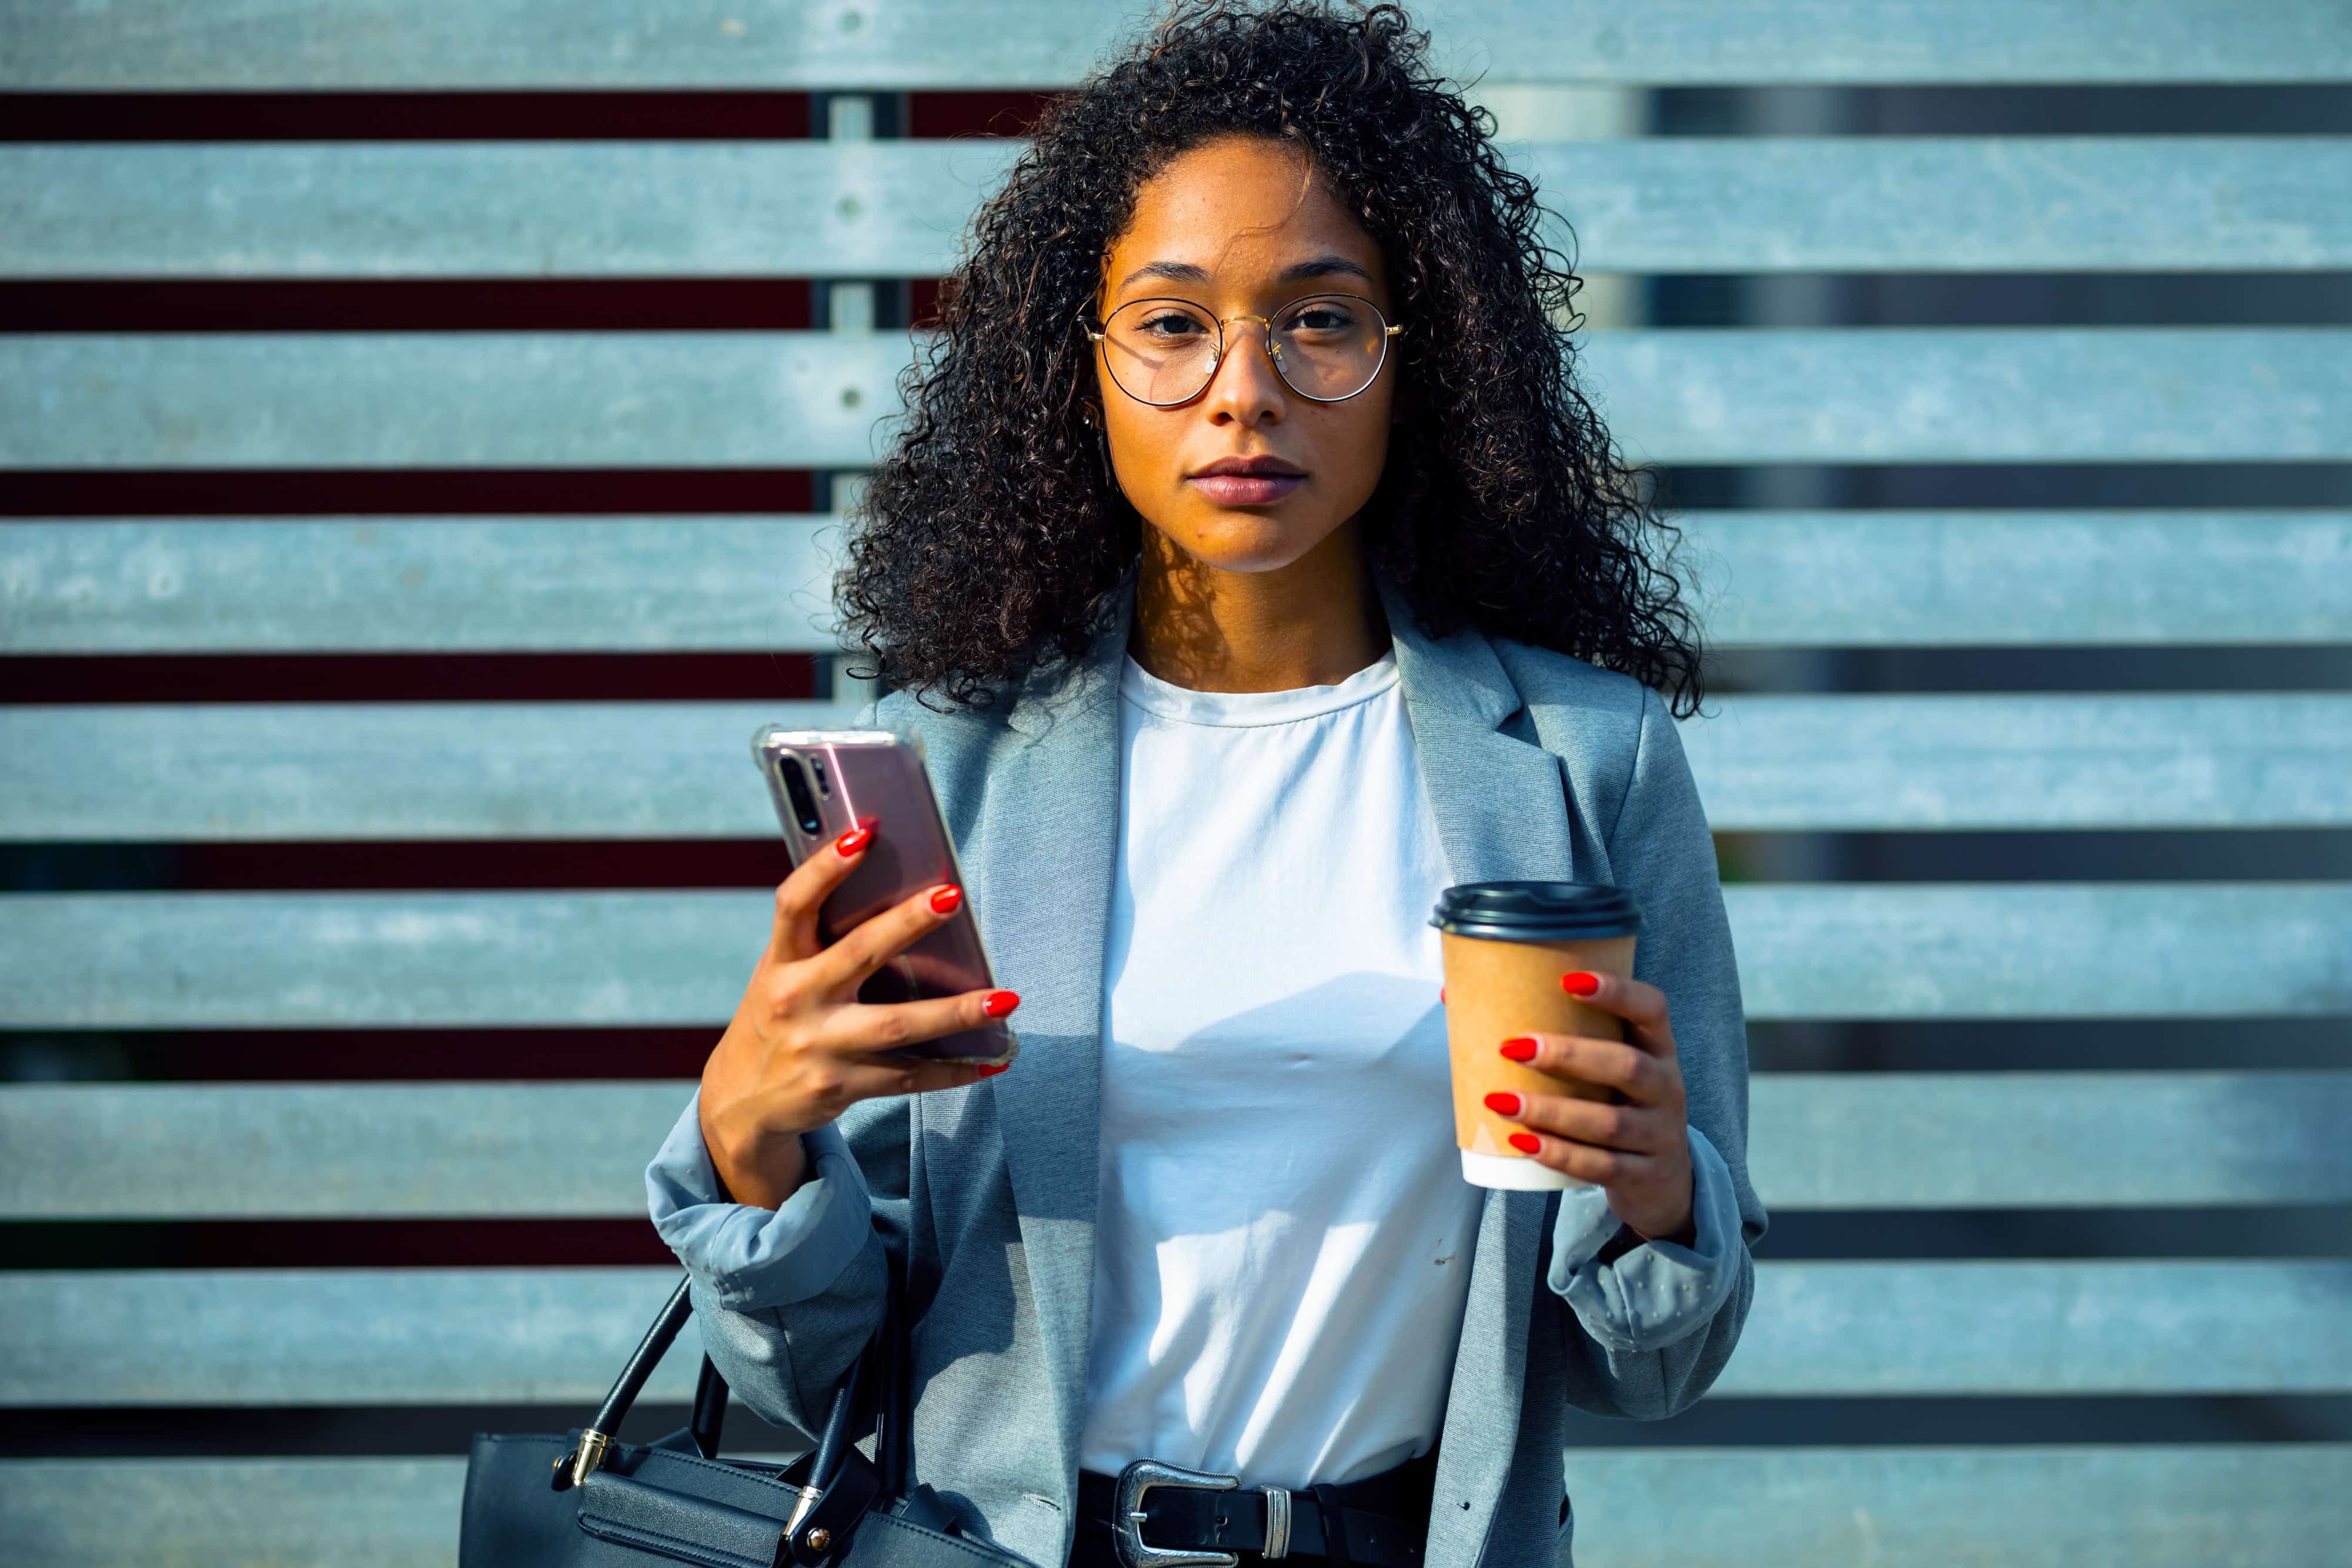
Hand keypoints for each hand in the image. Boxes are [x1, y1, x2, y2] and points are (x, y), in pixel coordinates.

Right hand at [697, 820, 1020, 1208]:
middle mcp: (796, 1000)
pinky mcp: (841, 1086)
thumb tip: (905, 900)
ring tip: (1006, 1000)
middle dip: (907, 923)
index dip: (825, 868)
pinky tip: (996, 1057)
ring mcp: (819, 1046)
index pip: (795, 904)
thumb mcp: (785, 975)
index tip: (863, 835)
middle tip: (953, 897)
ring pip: (897, 1025)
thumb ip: (826, 943)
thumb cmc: (780, 1019)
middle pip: (859, 954)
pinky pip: (909, 1076)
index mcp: (781, 961)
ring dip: (956, 1013)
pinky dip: (956, 1070)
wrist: (742, 1101)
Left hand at [1487, 969, 1696, 1247]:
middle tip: (1513, 1047)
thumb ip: (1556, 1035)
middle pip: (1626, 1066)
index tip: (1569, 980)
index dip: (1618, 991)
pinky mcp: (1643, 1177)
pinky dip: (1560, 1155)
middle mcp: (1667, 1088)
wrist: (1663, 1183)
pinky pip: (1600, 1166)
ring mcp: (1659, 1135)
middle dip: (1568, 1055)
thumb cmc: (1617, 1105)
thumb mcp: (1607, 1070)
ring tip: (1500, 1101)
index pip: (1652, 1009)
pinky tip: (1523, 1143)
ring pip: (1608, 1122)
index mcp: (1658, 1049)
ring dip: (1552, 1111)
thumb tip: (1454, 996)